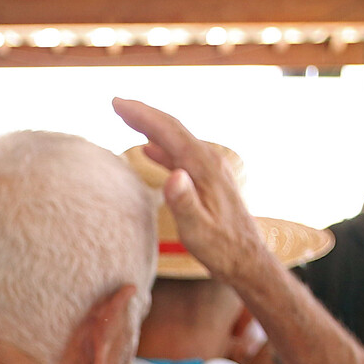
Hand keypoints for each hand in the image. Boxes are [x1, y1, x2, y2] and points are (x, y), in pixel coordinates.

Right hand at [113, 99, 276, 287]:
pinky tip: (150, 150)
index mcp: (204, 169)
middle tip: (116, 103)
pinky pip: (181, 154)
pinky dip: (162, 147)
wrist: (247, 260)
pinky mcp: (209, 180)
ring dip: (151, 127)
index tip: (117, 103)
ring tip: (129, 119)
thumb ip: (184, 203)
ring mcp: (211, 169)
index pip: (169, 132)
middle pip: (172, 129)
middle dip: (144, 114)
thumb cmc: (221, 249)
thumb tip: (173, 175)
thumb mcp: (198, 231)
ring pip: (177, 139)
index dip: (142, 115)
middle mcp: (209, 162)